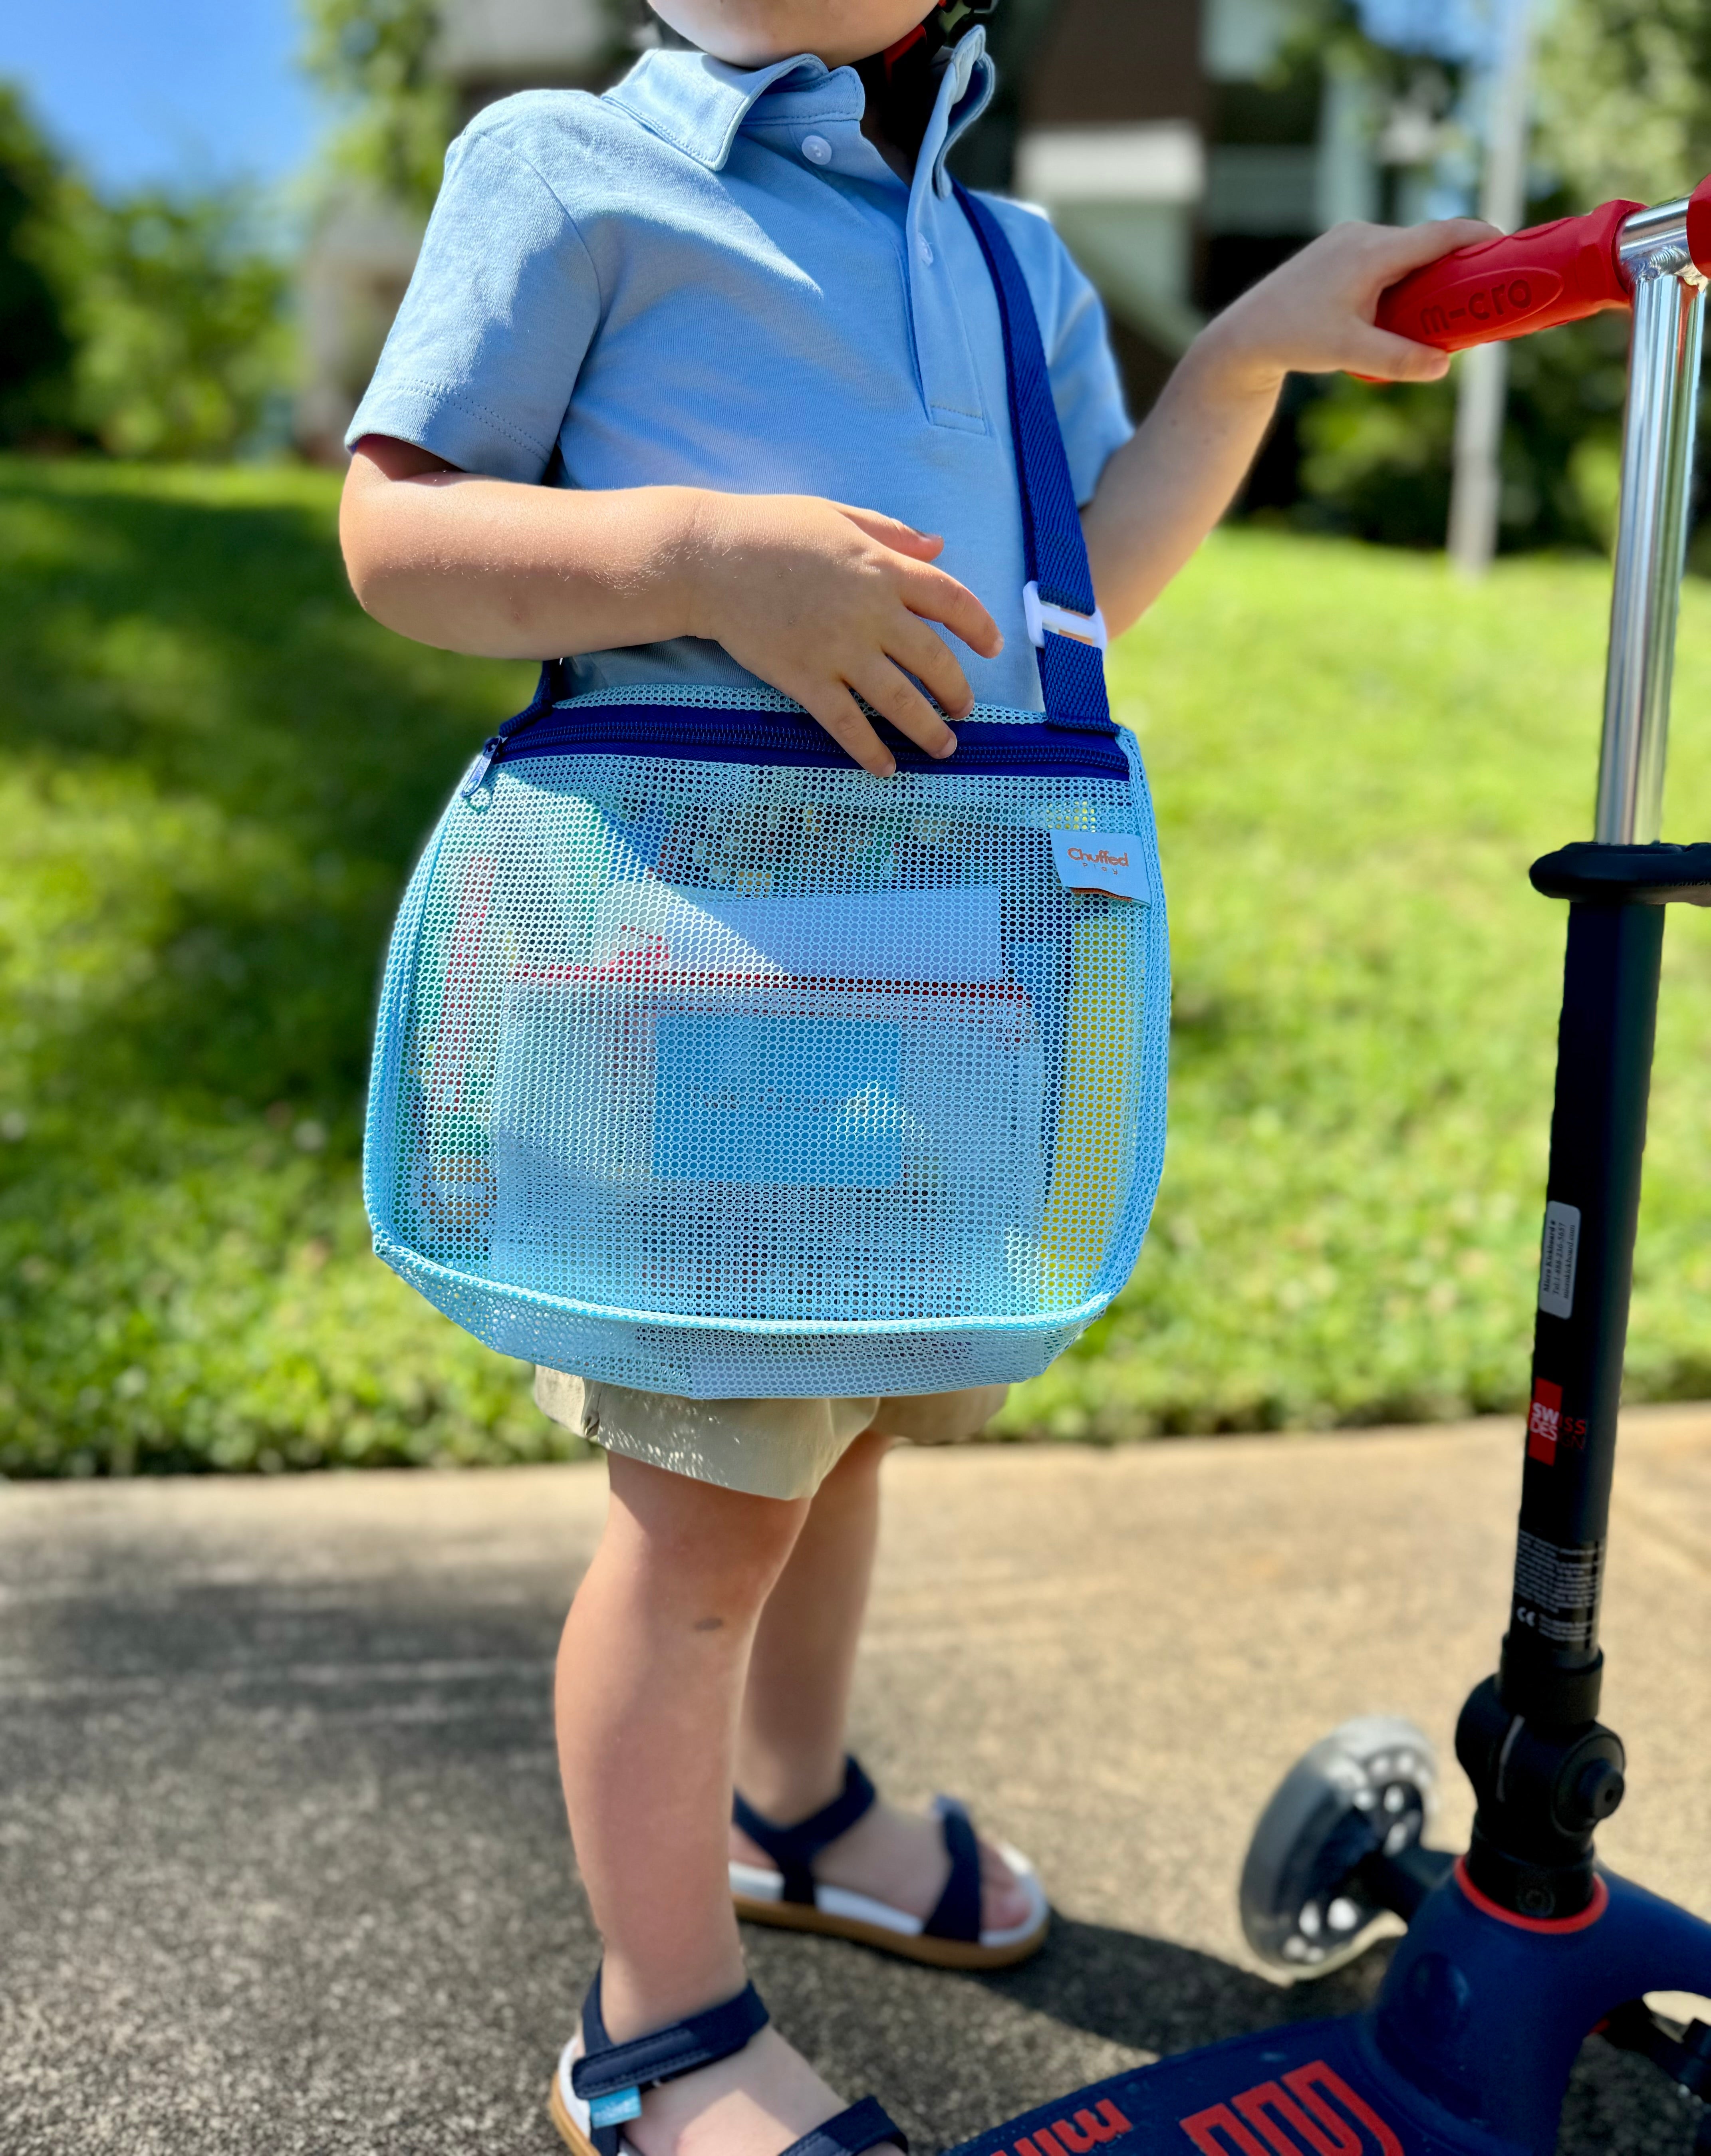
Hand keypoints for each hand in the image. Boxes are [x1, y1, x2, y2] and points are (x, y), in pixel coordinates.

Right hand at [682, 492, 1002, 774]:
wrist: (708, 559)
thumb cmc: (770, 528)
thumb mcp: (837, 515)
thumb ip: (890, 533)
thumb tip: (937, 545)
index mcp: (883, 567)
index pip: (951, 600)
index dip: (978, 626)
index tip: (992, 647)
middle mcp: (870, 613)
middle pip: (933, 659)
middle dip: (956, 690)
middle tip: (964, 710)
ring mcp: (839, 650)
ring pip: (899, 700)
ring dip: (928, 730)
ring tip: (944, 748)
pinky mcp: (805, 679)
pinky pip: (847, 724)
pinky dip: (870, 750)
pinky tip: (886, 768)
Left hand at [1192, 217, 1500, 397]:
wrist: (1246, 333)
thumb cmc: (1296, 339)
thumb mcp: (1350, 352)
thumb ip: (1399, 359)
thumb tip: (1444, 367)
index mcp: (1371, 252)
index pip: (1441, 234)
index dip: (1480, 237)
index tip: (1510, 246)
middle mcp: (1362, 235)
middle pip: (1426, 242)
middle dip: (1457, 263)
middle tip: (1485, 290)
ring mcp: (1349, 237)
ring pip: (1405, 249)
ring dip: (1427, 272)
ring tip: (1446, 305)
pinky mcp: (1339, 247)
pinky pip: (1386, 254)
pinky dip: (1403, 273)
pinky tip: (1407, 303)